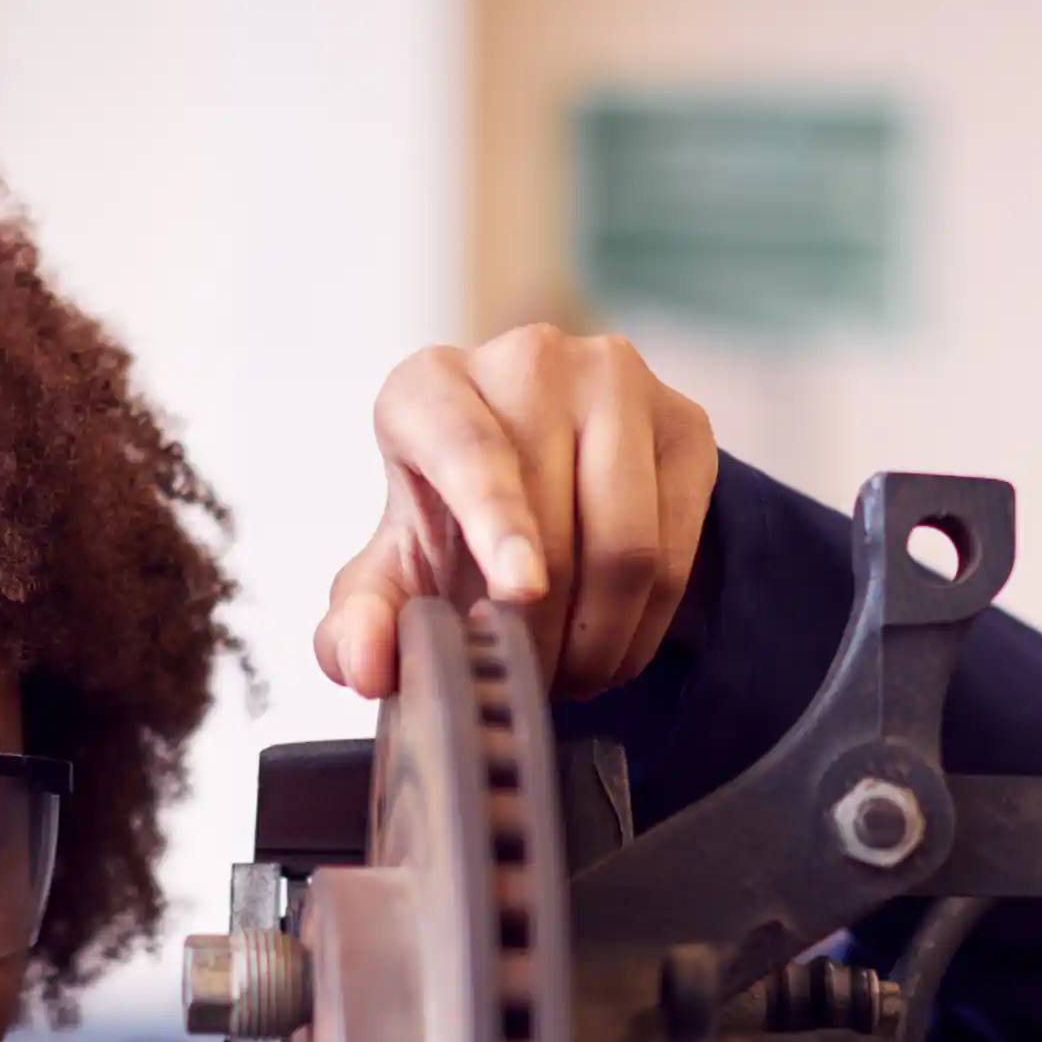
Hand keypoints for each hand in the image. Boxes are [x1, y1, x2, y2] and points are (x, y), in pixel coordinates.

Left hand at [317, 326, 717, 703]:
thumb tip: (366, 662)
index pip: (469, 448)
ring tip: (572, 672)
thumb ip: (356, 626)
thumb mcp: (393, 582)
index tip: (519, 594)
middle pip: (555, 516)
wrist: (542, 494)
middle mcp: (528, 360)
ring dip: (599, 636)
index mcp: (430, 385)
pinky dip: (645, 624)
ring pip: (628, 540)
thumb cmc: (450, 532)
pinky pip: (678, 550)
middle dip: (542, 627)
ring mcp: (616, 380)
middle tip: (528, 681)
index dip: (498, 523)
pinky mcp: (685, 422)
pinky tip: (613, 644)